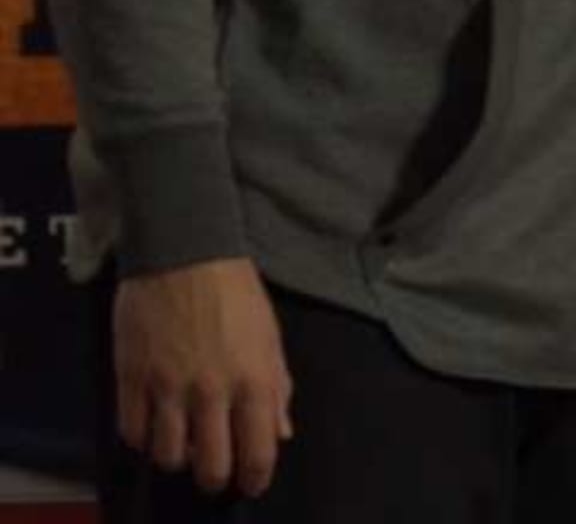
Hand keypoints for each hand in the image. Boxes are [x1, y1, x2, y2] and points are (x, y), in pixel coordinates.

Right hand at [113, 258, 292, 495]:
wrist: (183, 253)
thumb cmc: (235, 292)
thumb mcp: (270, 336)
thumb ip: (277, 387)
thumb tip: (281, 432)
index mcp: (253, 381)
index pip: (257, 451)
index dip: (255, 478)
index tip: (251, 484)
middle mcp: (211, 392)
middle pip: (210, 465)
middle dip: (214, 478)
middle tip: (214, 472)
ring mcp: (167, 387)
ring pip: (167, 455)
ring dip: (177, 458)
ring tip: (182, 445)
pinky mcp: (131, 377)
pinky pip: (132, 431)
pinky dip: (142, 437)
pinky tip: (153, 425)